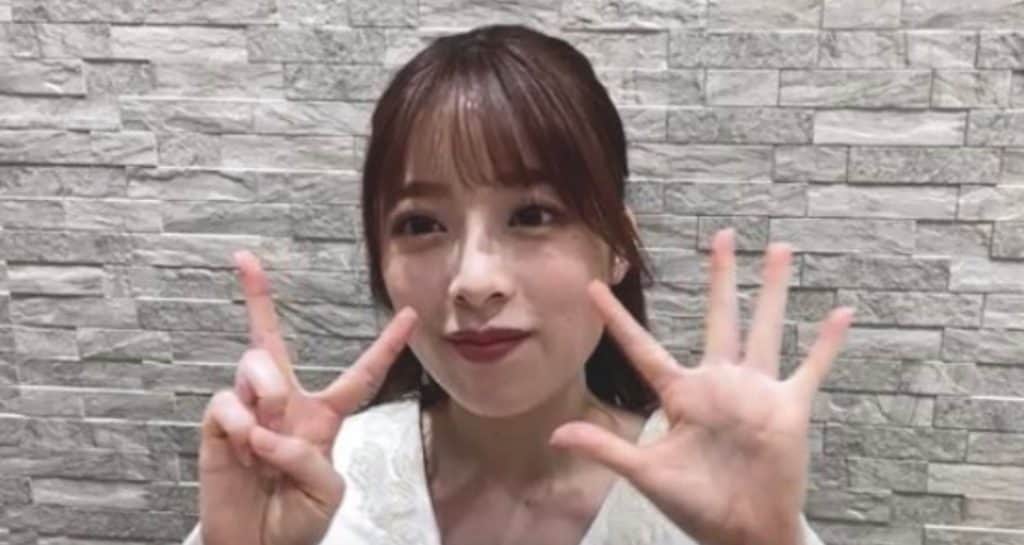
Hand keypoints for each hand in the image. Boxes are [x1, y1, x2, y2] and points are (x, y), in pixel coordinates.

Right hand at [197, 250, 416, 544]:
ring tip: (264, 434)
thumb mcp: (326, 490)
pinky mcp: (218, 425)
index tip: (408, 313)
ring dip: (265, 393)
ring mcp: (249, 411)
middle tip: (245, 260)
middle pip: (271, 341)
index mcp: (324, 418)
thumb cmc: (297, 519)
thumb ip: (309, 453)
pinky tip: (244, 448)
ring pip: (255, 364)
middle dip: (257, 297)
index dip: (386, 345)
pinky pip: (226, 402)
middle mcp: (285, 405)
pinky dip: (240, 424)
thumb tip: (268, 428)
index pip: (362, 375)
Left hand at [550, 229, 852, 544]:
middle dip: (721, 277)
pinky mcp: (788, 407)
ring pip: (766, 327)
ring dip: (774, 290)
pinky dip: (828, 343)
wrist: (744, 531)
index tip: (594, 286)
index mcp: (681, 394)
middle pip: (720, 317)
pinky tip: (843, 312)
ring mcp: (756, 391)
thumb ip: (607, 448)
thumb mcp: (646, 473)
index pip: (642, 348)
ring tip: (780, 250)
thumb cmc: (695, 504)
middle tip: (723, 236)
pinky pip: (812, 368)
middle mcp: (719, 383)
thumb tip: (557, 435)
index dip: (617, 319)